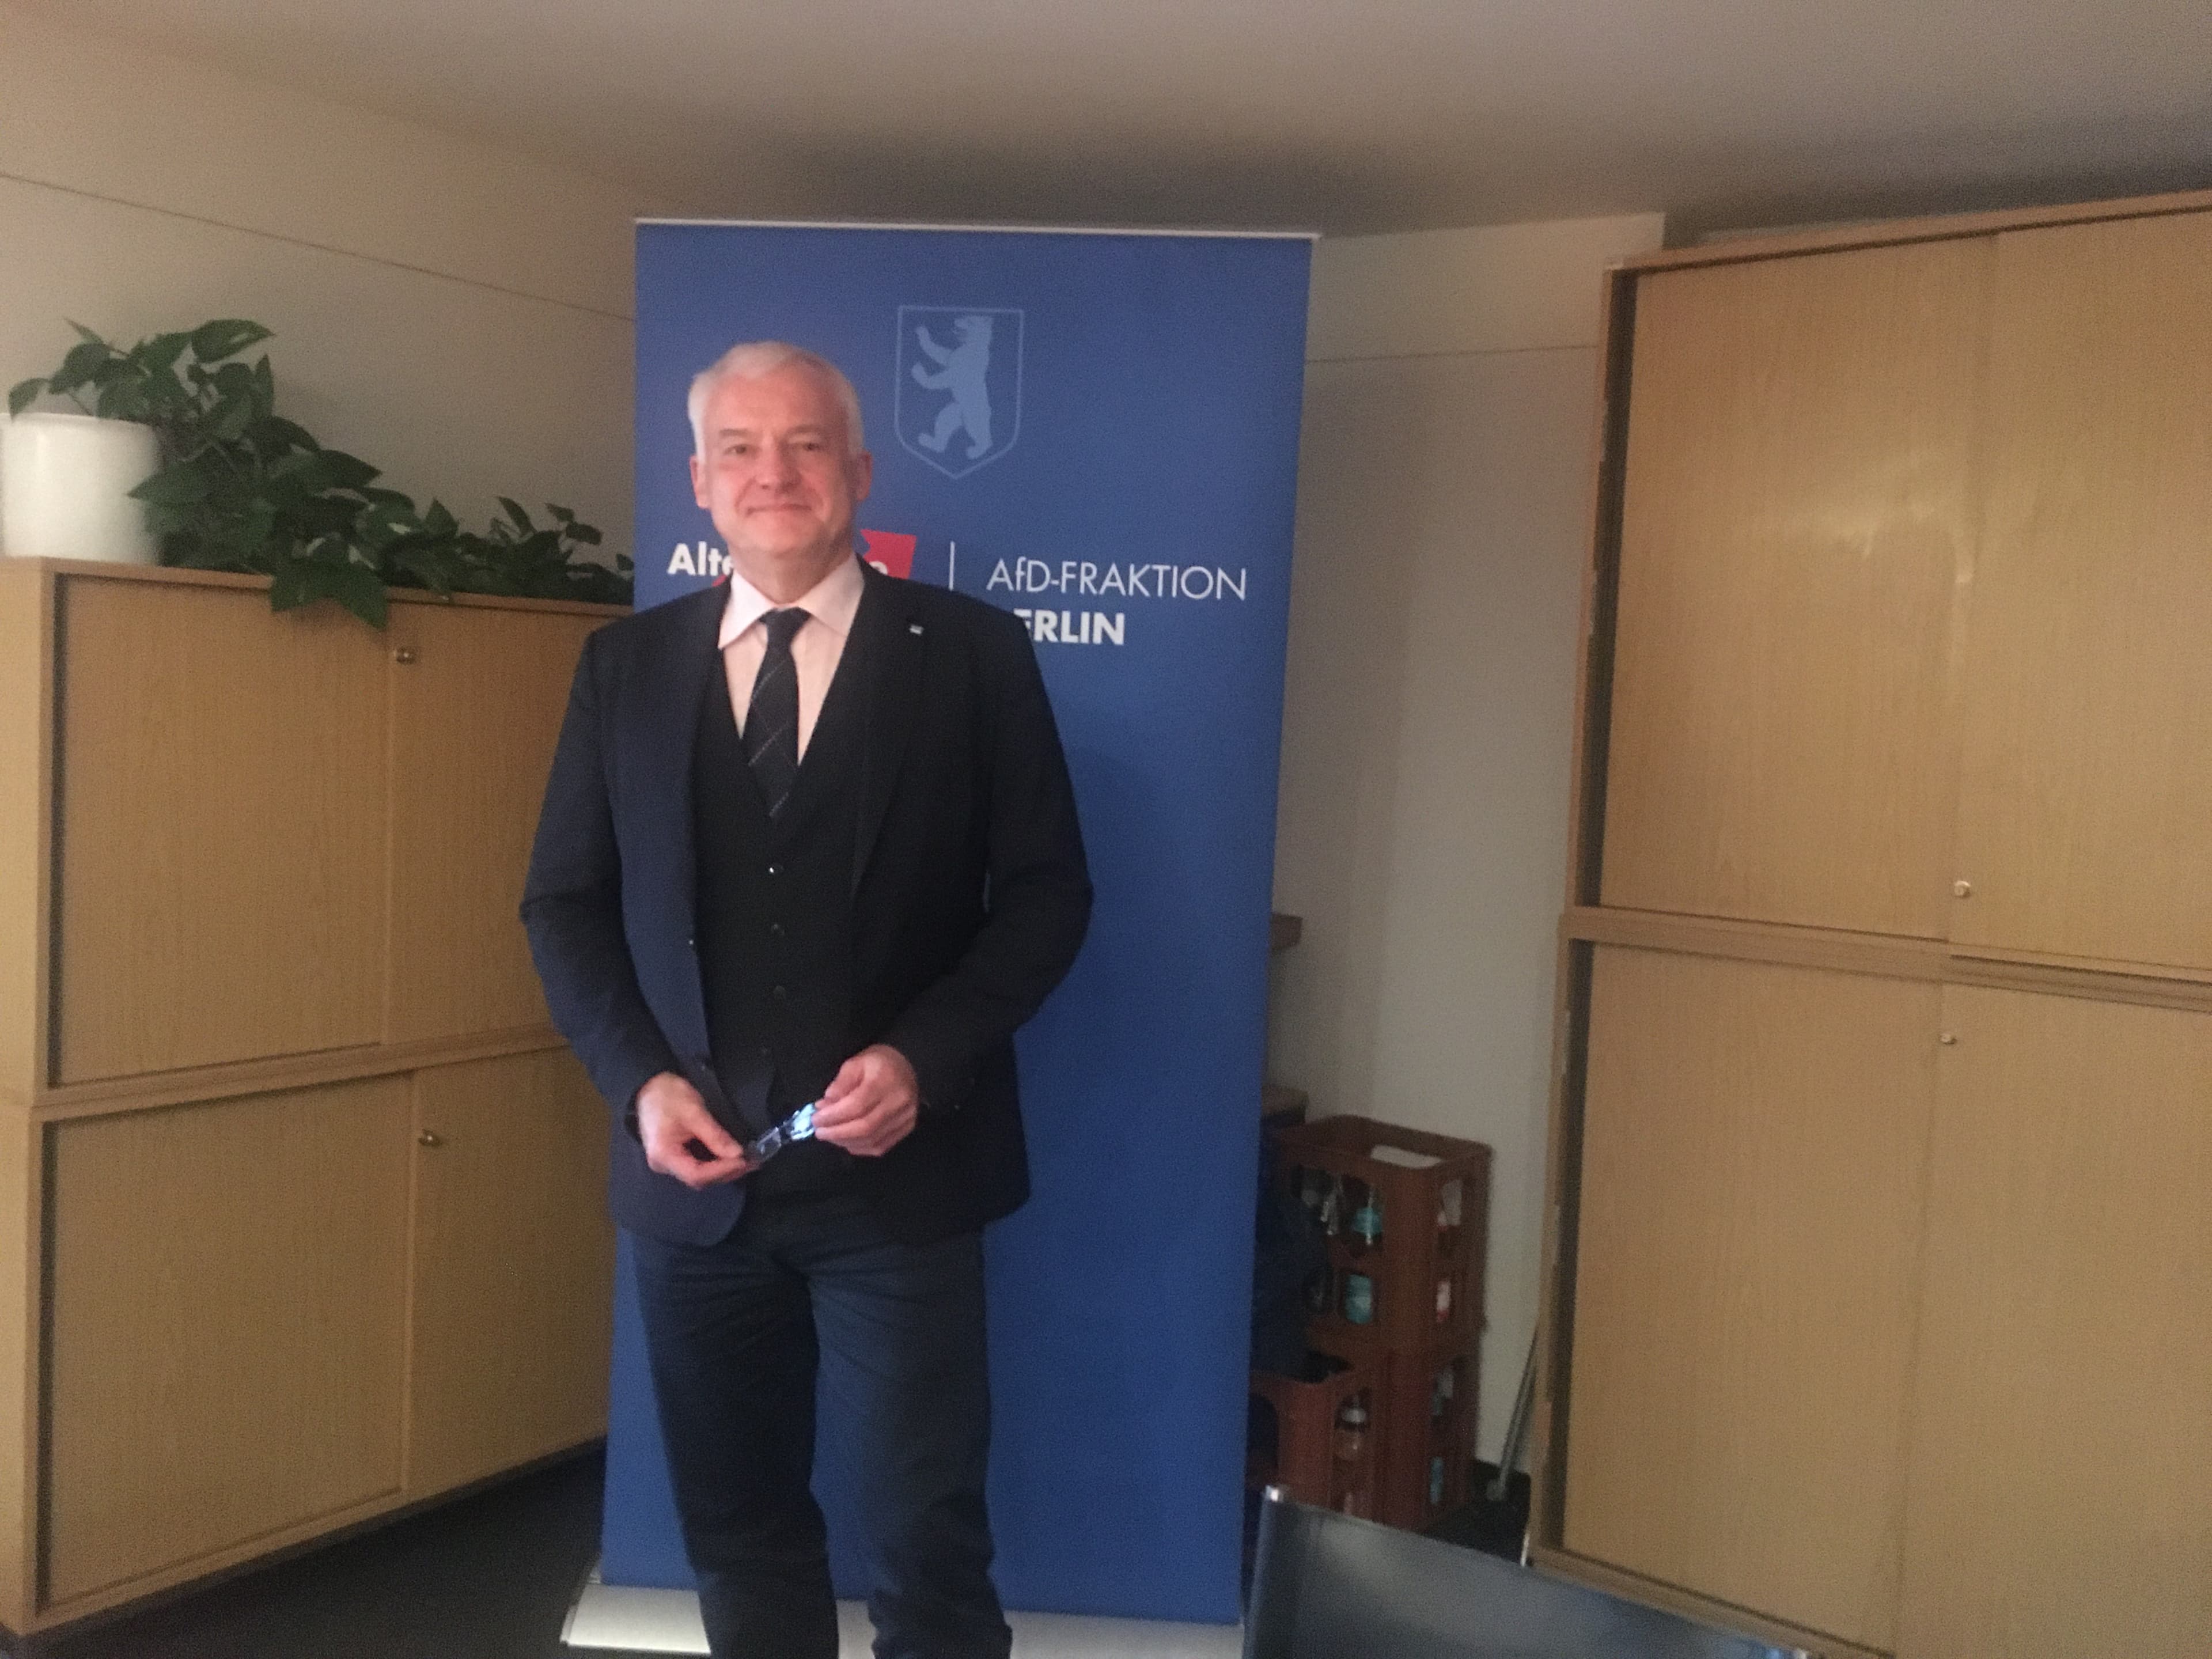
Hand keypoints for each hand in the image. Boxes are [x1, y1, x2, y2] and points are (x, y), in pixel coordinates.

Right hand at [635, 1072, 749, 1188]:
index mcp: (664, 1155)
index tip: (744, 1161)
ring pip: (698, 1175)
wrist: (648, 1085)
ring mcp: (666, 1162)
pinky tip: (730, 1157)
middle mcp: (663, 1165)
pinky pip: (695, 1165)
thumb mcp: (694, 1112)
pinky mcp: (672, 1156)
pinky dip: (714, 1163)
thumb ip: (715, 1136)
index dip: (722, 1170)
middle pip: (698, 1178)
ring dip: (722, 1169)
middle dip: (726, 1172)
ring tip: (746, 1161)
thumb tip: (737, 1154)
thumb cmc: (668, 1095)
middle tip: (751, 1162)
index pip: (696, 1174)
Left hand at [811, 1045, 919, 1156]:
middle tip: (819, 1131)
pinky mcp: (907, 1128)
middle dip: (837, 1133)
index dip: (834, 1116)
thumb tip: (824, 1106)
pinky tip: (847, 1141)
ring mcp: (906, 1117)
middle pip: (865, 1127)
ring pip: (872, 1140)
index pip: (857, 1105)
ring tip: (830, 1135)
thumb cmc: (878, 1063)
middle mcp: (899, 1101)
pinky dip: (860, 1148)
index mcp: (885, 1080)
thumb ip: (840, 1084)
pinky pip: (881, 1146)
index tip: (815, 1119)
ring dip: (846, 1141)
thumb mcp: (855, 1063)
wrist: (908, 1066)